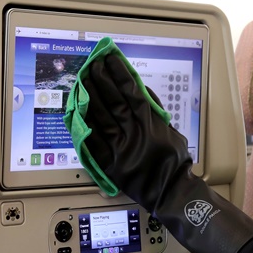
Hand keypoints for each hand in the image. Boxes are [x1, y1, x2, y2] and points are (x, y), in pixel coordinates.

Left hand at [80, 52, 190, 209]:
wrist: (171, 192)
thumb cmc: (174, 162)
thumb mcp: (172, 131)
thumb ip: (156, 111)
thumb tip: (140, 90)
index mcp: (152, 125)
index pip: (132, 93)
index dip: (119, 74)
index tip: (110, 60)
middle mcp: (135, 134)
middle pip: (113, 102)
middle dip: (101, 81)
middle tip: (91, 65)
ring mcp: (121, 150)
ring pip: (101, 118)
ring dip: (90, 98)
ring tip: (82, 82)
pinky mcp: (111, 165)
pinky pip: (94, 143)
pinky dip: (85, 128)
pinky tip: (78, 112)